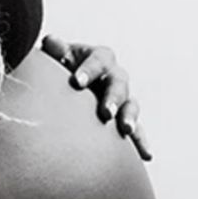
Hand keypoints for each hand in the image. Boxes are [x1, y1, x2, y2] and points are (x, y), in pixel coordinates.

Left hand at [40, 34, 152, 160]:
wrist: (68, 85)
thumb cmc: (60, 66)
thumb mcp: (56, 54)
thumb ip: (54, 49)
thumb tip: (50, 42)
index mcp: (99, 57)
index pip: (98, 60)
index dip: (88, 69)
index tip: (76, 82)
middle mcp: (115, 76)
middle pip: (119, 84)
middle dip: (113, 97)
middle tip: (106, 112)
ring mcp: (122, 98)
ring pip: (131, 105)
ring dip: (130, 117)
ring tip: (126, 130)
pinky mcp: (123, 118)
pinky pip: (136, 130)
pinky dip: (141, 142)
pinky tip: (146, 156)